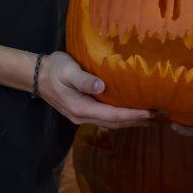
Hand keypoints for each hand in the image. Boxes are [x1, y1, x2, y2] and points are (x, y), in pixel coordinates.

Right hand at [37, 51, 156, 128]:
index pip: (111, 115)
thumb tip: (100, 87)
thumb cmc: (54, 69)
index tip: (148, 113)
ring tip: (149, 117)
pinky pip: (106, 117)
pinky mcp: (83, 111)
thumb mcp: (68, 70)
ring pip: (110, 122)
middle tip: (156, 115)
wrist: (36, 74)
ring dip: (129, 121)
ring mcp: (82, 116)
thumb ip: (83, 79)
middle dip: (135, 121)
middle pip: (113, 123)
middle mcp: (82, 116)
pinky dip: (120, 117)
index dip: (131, 115)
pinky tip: (130, 112)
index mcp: (81, 108)